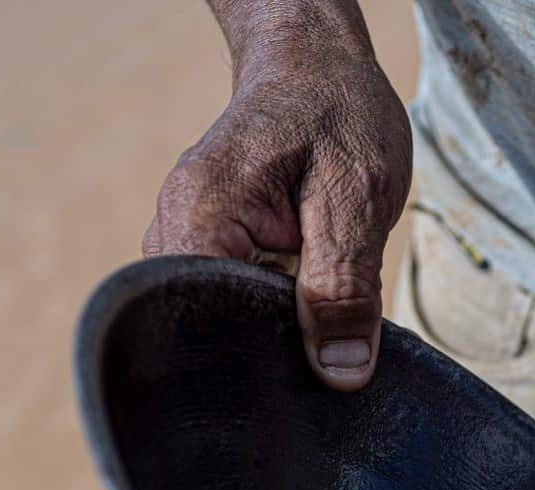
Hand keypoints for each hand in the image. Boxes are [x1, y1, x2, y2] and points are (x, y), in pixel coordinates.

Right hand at [142, 44, 410, 389]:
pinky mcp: (216, 253)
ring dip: (283, 331)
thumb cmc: (336, 115)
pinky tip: (317, 310)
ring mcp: (190, 244)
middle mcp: (177, 233)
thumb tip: (341, 374)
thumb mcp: (357, 200)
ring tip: (328, 320)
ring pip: (232, 321)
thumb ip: (346, 288)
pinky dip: (285, 313)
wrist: (318, 70)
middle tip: (334, 355)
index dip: (259, 356)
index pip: (203, 318)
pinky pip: (244, 303)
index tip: (312, 371)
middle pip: (213, 329)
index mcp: (200, 215)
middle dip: (276, 350)